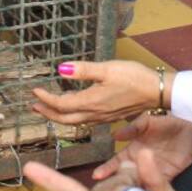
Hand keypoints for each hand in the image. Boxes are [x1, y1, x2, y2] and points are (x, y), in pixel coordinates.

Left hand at [31, 60, 168, 124]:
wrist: (156, 91)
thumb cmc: (134, 77)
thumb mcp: (107, 69)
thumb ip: (83, 70)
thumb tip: (60, 69)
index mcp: (91, 102)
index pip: (61, 104)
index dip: (46, 99)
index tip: (34, 91)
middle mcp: (95, 114)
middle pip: (65, 118)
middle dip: (48, 113)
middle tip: (35, 106)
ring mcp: (103, 117)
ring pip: (75, 121)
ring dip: (59, 116)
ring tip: (48, 109)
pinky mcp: (110, 116)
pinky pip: (85, 120)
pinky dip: (73, 116)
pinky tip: (74, 109)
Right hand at [92, 114, 191, 185]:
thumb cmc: (170, 121)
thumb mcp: (148, 121)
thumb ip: (133, 128)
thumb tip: (115, 136)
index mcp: (134, 148)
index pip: (117, 161)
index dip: (107, 168)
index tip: (97, 176)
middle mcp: (141, 162)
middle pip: (125, 175)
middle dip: (115, 183)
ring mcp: (153, 170)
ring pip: (138, 182)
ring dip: (129, 188)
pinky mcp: (166, 176)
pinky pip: (154, 185)